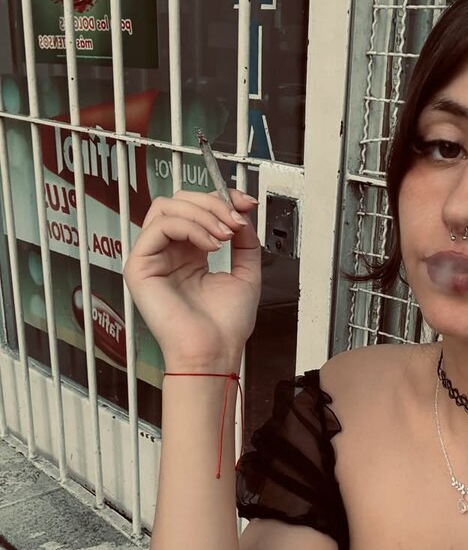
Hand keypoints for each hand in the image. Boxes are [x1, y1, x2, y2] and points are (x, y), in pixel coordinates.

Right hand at [123, 188, 261, 370]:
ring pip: (166, 207)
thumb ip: (246, 241)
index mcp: (190, 253)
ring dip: (203, 214)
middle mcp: (169, 252)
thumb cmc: (225, 325)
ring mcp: (152, 257)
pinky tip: (210, 246)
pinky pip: (160, 226)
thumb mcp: (246, 273)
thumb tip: (241, 214)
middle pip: (178, 200)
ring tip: (224, 236)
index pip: (196, 208)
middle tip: (235, 221)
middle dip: (213, 203)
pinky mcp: (139, 266)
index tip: (245, 203)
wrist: (215, 352)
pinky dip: (190, 227)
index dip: (221, 198)